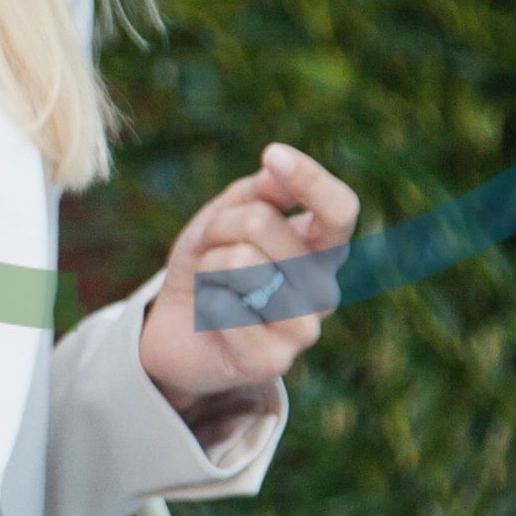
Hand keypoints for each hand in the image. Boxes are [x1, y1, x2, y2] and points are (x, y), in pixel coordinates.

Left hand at [135, 140, 358, 421]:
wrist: (175, 332)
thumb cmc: (209, 268)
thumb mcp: (223, 219)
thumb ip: (255, 193)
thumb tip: (277, 170)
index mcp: (321, 250)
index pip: (339, 210)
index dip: (311, 179)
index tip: (273, 155)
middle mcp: (322, 288)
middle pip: (262, 223)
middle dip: (218, 227)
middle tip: (210, 251)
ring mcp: (303, 328)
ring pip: (241, 262)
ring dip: (209, 266)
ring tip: (212, 286)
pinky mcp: (273, 361)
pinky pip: (226, 306)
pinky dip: (206, 302)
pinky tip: (212, 318)